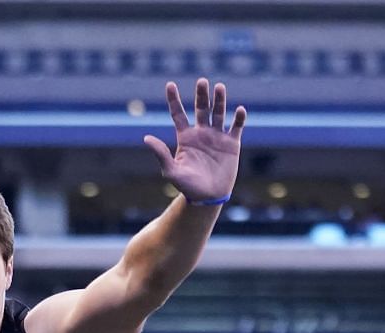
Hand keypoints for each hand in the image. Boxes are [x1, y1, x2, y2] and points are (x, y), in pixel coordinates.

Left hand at [142, 79, 245, 204]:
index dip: (173, 99)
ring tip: (219, 87)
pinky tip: (239, 110)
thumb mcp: (171, 171)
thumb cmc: (188, 187)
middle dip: (201, 95)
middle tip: (202, 81)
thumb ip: (161, 154)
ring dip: (219, 100)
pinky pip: (236, 127)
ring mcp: (217, 137)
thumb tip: (146, 138)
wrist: (208, 198)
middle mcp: (201, 133)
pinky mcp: (232, 144)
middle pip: (201, 108)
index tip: (170, 84)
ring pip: (218, 113)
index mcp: (185, 138)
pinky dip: (238, 118)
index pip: (178, 114)